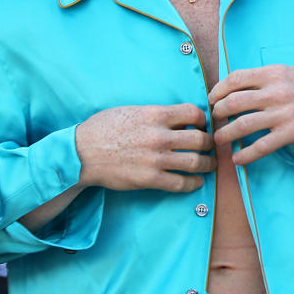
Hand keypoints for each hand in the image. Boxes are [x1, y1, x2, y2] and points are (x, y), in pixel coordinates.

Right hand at [76, 103, 214, 191]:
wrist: (82, 153)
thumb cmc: (103, 128)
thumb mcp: (131, 111)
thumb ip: (155, 114)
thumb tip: (177, 120)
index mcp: (155, 114)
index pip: (193, 113)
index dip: (202, 119)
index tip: (202, 125)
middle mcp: (159, 136)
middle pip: (200, 139)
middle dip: (209, 144)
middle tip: (211, 147)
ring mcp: (155, 159)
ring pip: (195, 162)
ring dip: (207, 164)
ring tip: (209, 165)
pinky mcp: (150, 179)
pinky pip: (180, 183)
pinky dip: (193, 183)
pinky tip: (195, 181)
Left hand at [208, 65, 293, 165]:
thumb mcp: (288, 72)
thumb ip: (263, 78)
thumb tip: (234, 87)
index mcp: (273, 73)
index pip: (235, 79)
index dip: (218, 90)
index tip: (211, 100)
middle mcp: (276, 91)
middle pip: (234, 102)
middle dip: (218, 113)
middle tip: (213, 120)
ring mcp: (284, 113)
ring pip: (243, 125)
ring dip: (226, 134)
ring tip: (218, 140)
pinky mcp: (292, 132)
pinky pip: (262, 146)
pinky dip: (246, 154)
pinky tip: (237, 159)